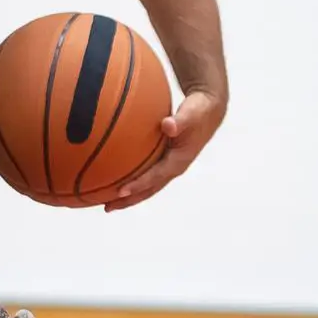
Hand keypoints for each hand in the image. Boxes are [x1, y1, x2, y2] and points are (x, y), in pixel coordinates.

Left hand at [106, 89, 223, 210]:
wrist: (209, 110)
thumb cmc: (199, 111)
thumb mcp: (192, 114)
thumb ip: (180, 121)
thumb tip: (167, 125)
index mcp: (179, 161)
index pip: (156, 177)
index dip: (139, 185)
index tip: (121, 191)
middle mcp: (173, 168)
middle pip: (149, 189)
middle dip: (129, 199)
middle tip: (108, 207)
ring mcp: (169, 166)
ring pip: (147, 185)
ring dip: (129, 195)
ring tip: (108, 202)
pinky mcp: (165, 160)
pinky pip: (146, 174)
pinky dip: (132, 180)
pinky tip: (115, 177)